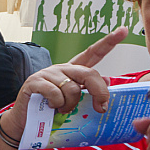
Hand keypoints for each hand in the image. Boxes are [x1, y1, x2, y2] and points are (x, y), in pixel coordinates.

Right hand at [0, 28, 128, 138]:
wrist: (26, 119)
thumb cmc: (51, 109)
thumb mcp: (73, 100)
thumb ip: (88, 90)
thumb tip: (108, 80)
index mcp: (73, 70)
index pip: (93, 53)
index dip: (108, 42)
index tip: (123, 30)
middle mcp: (61, 68)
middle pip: (89, 73)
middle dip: (99, 92)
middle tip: (101, 108)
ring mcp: (48, 73)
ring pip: (72, 88)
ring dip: (70, 105)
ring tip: (61, 110)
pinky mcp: (35, 82)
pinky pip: (55, 93)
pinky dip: (56, 104)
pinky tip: (49, 106)